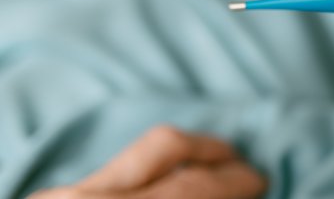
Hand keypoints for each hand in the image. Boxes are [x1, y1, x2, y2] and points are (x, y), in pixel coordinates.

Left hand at [30, 125, 265, 198]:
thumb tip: (234, 192)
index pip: (194, 185)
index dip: (236, 180)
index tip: (260, 181)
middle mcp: (89, 196)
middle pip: (165, 147)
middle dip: (216, 153)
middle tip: (246, 168)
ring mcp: (65, 195)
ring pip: (137, 153)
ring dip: (185, 153)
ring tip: (215, 166)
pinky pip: (116, 172)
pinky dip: (154, 173)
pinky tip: (170, 184)